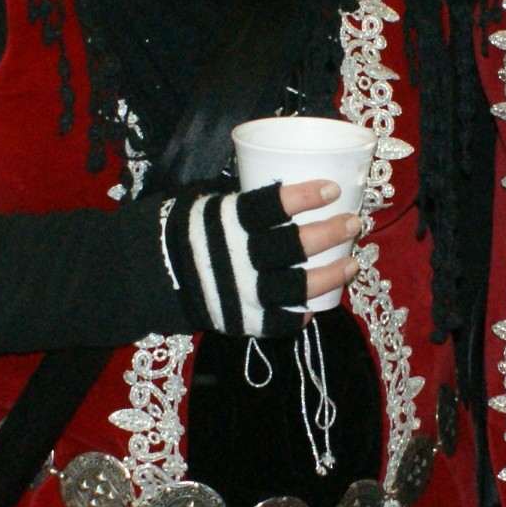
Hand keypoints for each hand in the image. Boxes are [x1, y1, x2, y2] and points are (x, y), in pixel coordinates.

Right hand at [162, 181, 361, 335]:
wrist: (152, 275)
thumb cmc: (191, 230)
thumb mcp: (210, 203)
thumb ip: (244, 199)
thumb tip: (289, 183)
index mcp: (228, 221)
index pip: (272, 206)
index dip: (305, 197)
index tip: (332, 188)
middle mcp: (238, 258)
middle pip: (293, 247)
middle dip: (329, 233)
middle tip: (353, 222)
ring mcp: (241, 293)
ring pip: (296, 288)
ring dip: (330, 275)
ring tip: (352, 262)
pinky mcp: (241, 321)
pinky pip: (278, 323)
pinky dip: (299, 316)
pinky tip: (316, 306)